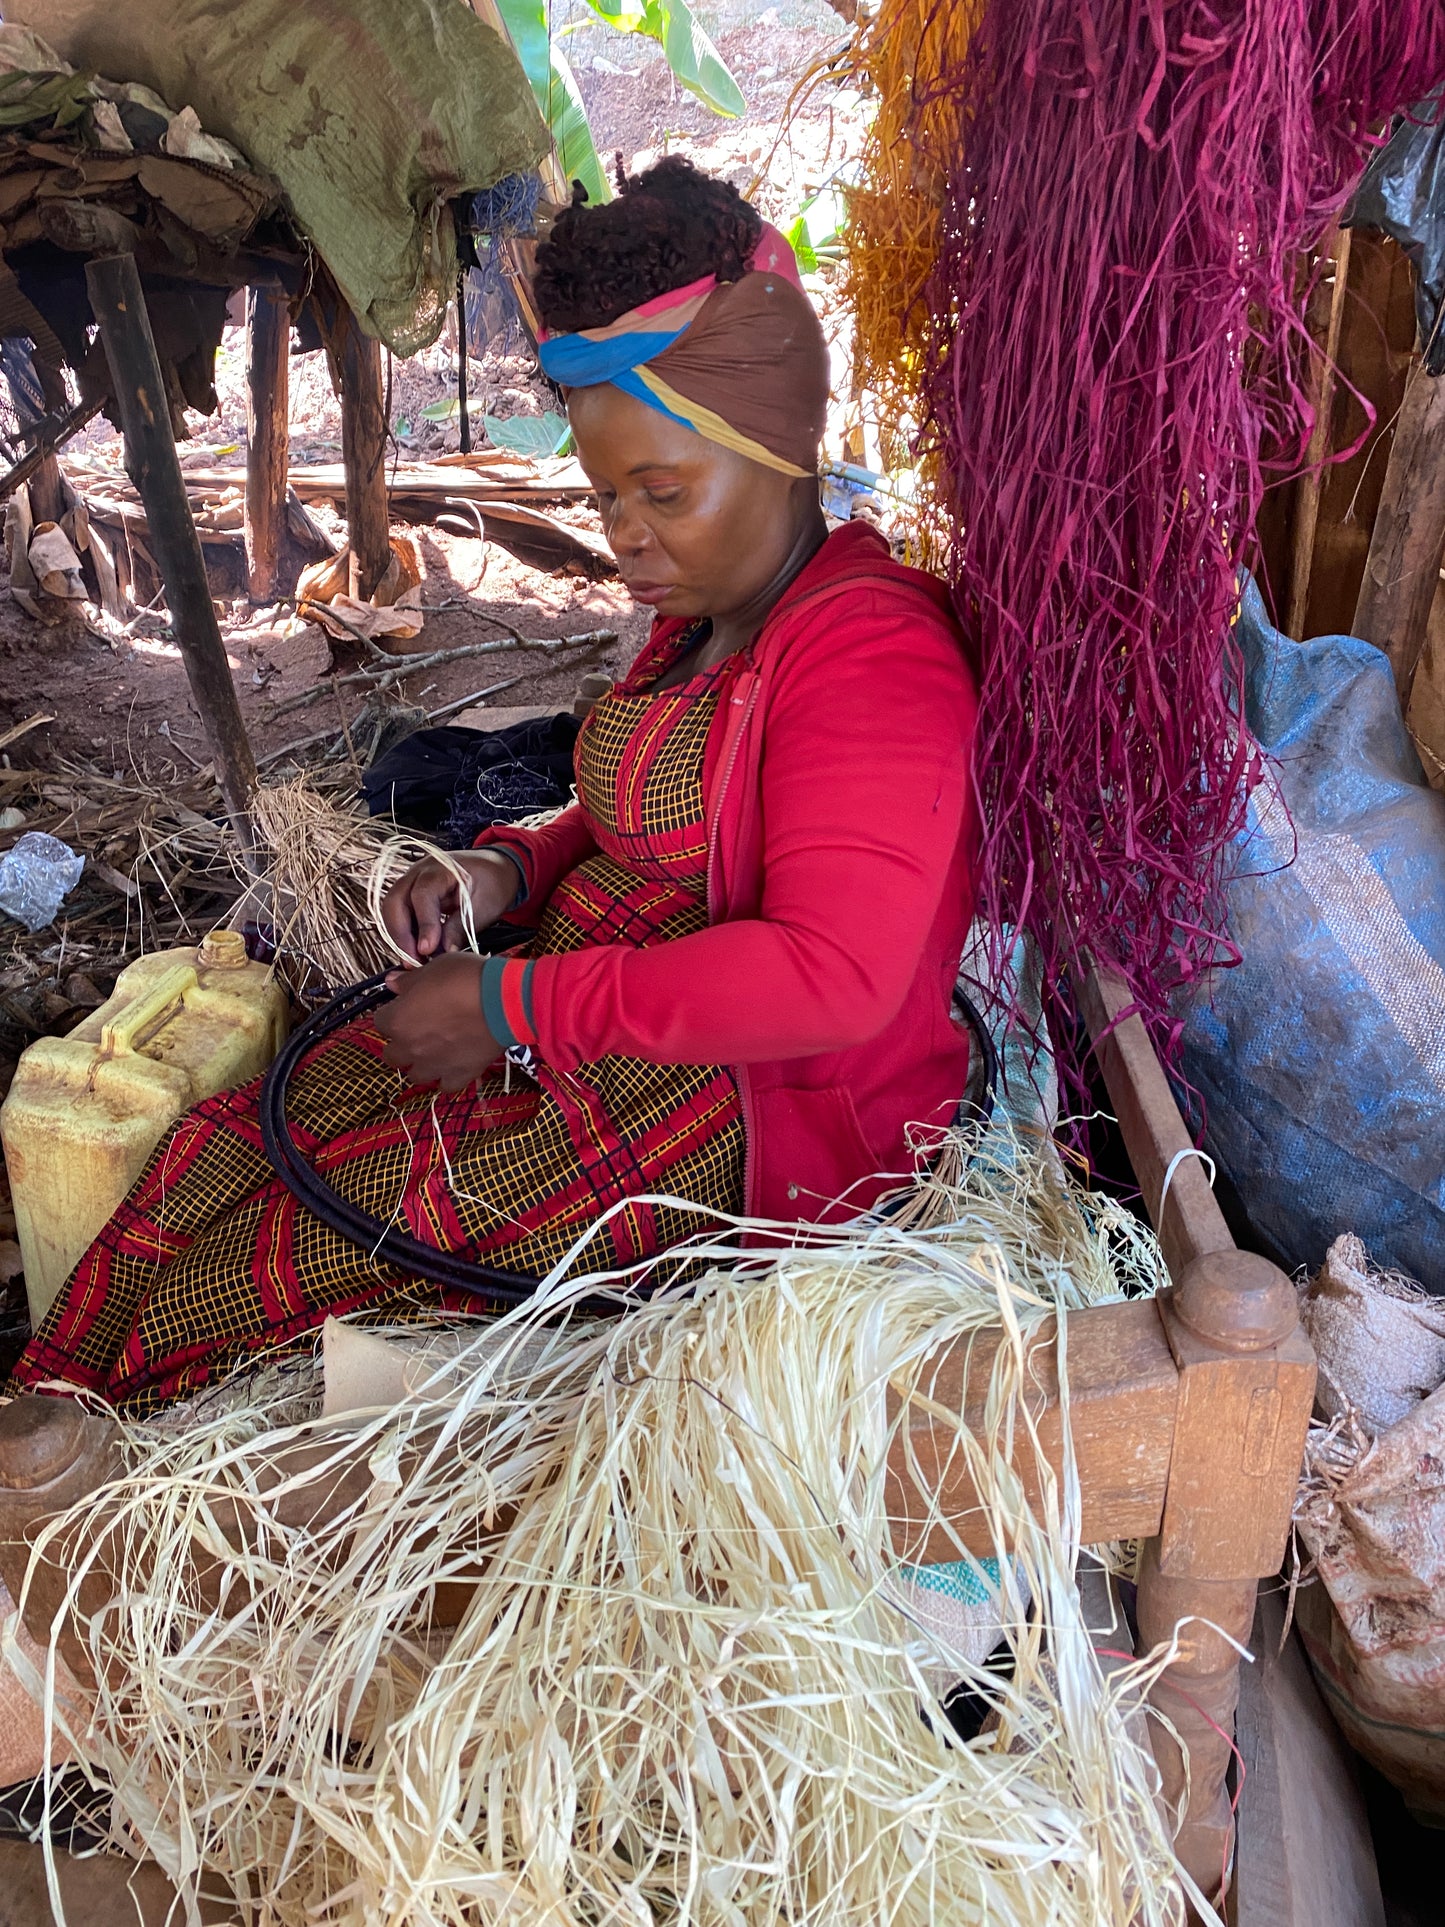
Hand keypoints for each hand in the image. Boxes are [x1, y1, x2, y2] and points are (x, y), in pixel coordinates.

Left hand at [373, 954, 500, 1090]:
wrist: (503, 1002)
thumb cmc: (464, 979)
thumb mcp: (433, 969)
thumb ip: (408, 981)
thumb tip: (391, 984)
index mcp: (397, 1021)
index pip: (379, 1021)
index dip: (393, 1013)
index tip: (406, 1006)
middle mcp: (410, 1048)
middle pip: (391, 1056)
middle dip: (400, 1044)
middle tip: (417, 1030)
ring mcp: (434, 1066)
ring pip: (415, 1076)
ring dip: (420, 1064)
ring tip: (434, 1051)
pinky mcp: (459, 1076)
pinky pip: (446, 1086)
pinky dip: (447, 1077)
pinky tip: (454, 1064)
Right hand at [382, 850, 520, 961]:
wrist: (494, 868)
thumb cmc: (492, 883)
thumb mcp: (484, 907)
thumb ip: (460, 927)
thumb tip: (444, 952)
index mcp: (443, 868)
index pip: (423, 895)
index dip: (424, 924)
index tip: (426, 950)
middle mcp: (420, 871)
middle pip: (395, 901)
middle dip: (401, 935)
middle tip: (413, 961)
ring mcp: (411, 881)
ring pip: (391, 909)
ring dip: (399, 936)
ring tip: (415, 960)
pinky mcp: (410, 893)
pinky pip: (397, 913)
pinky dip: (403, 933)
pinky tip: (415, 950)